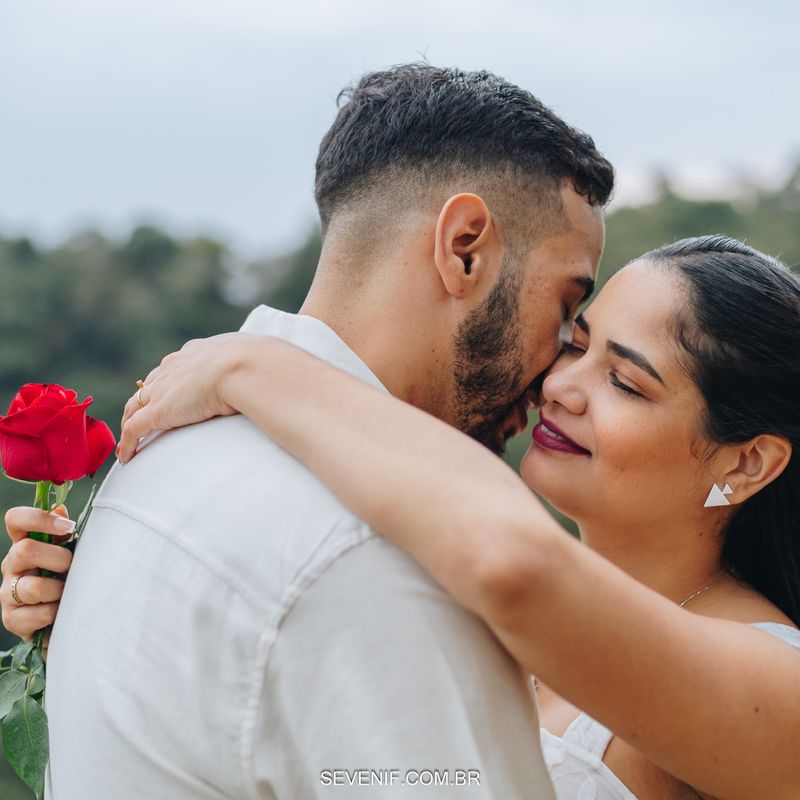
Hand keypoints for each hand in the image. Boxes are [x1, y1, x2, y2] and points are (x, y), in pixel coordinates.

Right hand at [1, 506, 74, 640]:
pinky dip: (56, 613)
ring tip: (69, 592)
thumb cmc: (71, 577)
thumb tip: (60, 509)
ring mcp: (7, 592)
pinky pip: (39, 613)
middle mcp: (11, 565)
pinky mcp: (12, 619)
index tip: (68, 527)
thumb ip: (64, 533)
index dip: (38, 518)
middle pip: (25, 549)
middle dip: (59, 558)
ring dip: (60, 590)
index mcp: (25, 543)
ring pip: (34, 587)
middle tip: (72, 567)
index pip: (15, 519)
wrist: (68, 618)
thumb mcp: (71, 552)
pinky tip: (61, 612)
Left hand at [118, 332, 258, 462]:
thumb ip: (250, 367)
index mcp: (194, 354)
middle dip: (142, 402)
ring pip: (133, 408)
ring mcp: (162, 390)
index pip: (172, 369)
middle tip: (139, 418)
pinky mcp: (158, 411)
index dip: (167, 383)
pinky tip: (126, 458)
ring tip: (128, 441)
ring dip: (129, 423)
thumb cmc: (255, 363)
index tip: (167, 395)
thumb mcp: (250, 359)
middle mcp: (172, 368)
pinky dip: (127, 444)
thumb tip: (269, 372)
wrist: (243, 366)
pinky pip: (133, 430)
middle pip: (148, 387)